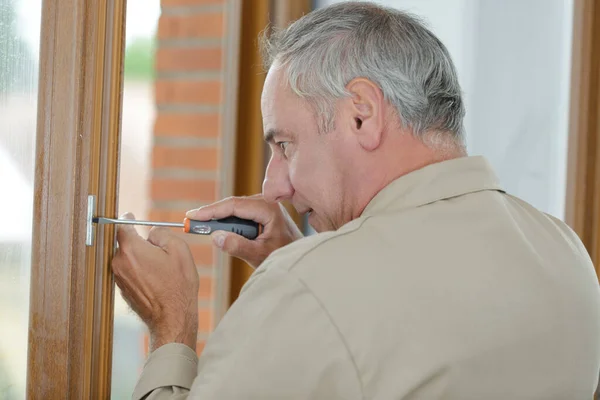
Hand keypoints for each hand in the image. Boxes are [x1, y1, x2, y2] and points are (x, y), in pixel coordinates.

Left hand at [111, 213, 198, 351]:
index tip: (131, 216)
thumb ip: (162, 234)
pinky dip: (139, 272)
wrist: (172, 317)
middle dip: (139, 243)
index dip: (128, 219)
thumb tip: (151, 232)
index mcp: (131, 249)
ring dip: (140, 259)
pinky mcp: (123, 290)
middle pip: (125, 244)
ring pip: (127, 259)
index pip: (122, 226)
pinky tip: (156, 279)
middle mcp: (120, 263)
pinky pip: (129, 273)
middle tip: (158, 249)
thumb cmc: (178, 285)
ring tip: (161, 268)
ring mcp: (119, 278)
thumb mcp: (179, 250)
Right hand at [186, 195, 303, 267]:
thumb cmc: (284, 256)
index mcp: (268, 209)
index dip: (211, 211)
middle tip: (190, 221)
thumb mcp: (259, 255)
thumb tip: (215, 237)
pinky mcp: (262, 212)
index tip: (193, 216)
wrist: (300, 259)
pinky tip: (216, 227)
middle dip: (212, 214)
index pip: (233, 205)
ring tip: (199, 225)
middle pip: (232, 204)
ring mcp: (265, 206)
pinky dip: (228, 220)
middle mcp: (266, 203)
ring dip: (219, 217)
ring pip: (235, 208)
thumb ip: (238, 246)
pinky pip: (240, 213)